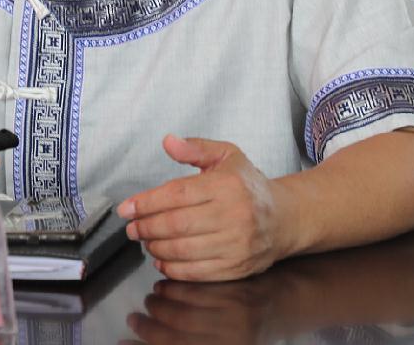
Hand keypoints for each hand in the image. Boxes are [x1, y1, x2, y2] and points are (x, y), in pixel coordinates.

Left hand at [117, 134, 288, 281]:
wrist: (285, 218)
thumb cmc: (250, 186)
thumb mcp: (226, 156)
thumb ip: (195, 148)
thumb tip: (168, 142)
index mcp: (227, 184)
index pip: (177, 194)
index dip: (147, 202)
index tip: (127, 208)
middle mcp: (234, 215)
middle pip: (177, 224)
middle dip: (147, 227)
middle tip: (132, 227)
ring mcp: (237, 244)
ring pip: (184, 250)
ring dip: (156, 247)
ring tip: (145, 240)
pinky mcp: (238, 267)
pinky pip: (198, 272)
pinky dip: (174, 268)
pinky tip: (162, 259)